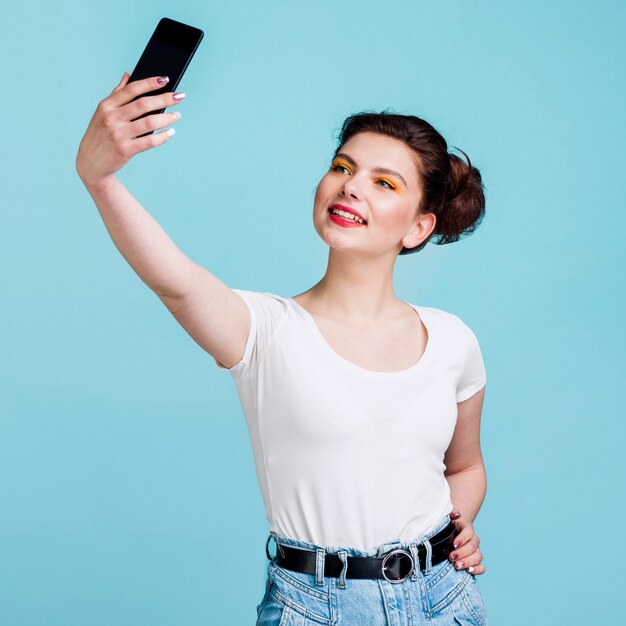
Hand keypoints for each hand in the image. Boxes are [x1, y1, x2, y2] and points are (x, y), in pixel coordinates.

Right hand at [76, 72, 183, 186]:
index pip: (132, 89)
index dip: (150, 83)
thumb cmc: (100, 135)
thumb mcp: (102, 113)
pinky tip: (171, 132)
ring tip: (177, 115)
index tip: (165, 79)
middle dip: (164, 98)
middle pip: (143, 104)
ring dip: (167, 118)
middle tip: (180, 96)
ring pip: (149, 122)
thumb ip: (116, 94)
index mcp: (106, 105)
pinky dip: (163, 136)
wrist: (91, 163)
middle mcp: (112, 118)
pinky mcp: (125, 150)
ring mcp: (118, 134)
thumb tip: (128, 74)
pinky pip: (150, 141)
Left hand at [448, 507, 484, 574]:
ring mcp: (475, 551)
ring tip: (457, 566)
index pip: (468, 532)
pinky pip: (482, 567)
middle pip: (473, 546)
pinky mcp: (475, 561)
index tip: (454, 544)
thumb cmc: (447, 525)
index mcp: (466, 528)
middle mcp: (473, 539)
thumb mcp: (447, 516)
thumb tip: (457, 514)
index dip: (462, 539)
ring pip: (478, 557)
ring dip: (468, 562)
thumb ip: (451, 511)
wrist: (450, 532)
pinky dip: (477, 570)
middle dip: (462, 553)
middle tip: (451, 558)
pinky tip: (468, 571)